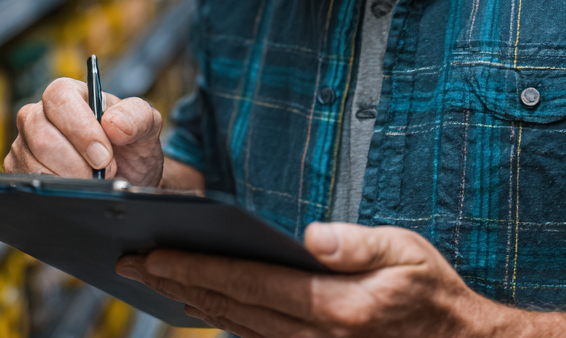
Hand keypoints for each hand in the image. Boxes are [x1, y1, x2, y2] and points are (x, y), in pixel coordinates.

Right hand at [4, 77, 163, 185]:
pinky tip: (75, 188)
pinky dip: (57, 193)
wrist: (127, 178)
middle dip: (78, 163)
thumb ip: (138, 116)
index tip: (103, 156)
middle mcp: (40, 114)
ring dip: (71, 180)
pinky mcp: (18, 170)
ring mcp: (25, 143)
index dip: (80, 129)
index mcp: (69, 94)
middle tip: (105, 171)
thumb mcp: (147, 126)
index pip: (60, 98)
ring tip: (94, 179)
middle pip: (43, 137)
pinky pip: (30, 184)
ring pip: (35, 166)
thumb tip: (113, 124)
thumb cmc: (131, 146)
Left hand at [116, 221, 565, 337]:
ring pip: (236, 329)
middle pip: (230, 310)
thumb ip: (356, 244)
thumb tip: (309, 237)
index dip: (198, 267)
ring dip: (191, 305)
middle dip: (178, 284)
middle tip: (131, 262)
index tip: (156, 252)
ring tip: (153, 281)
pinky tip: (202, 306)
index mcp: (335, 309)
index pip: (249, 284)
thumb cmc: (434, 296)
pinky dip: (221, 322)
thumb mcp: (407, 253)